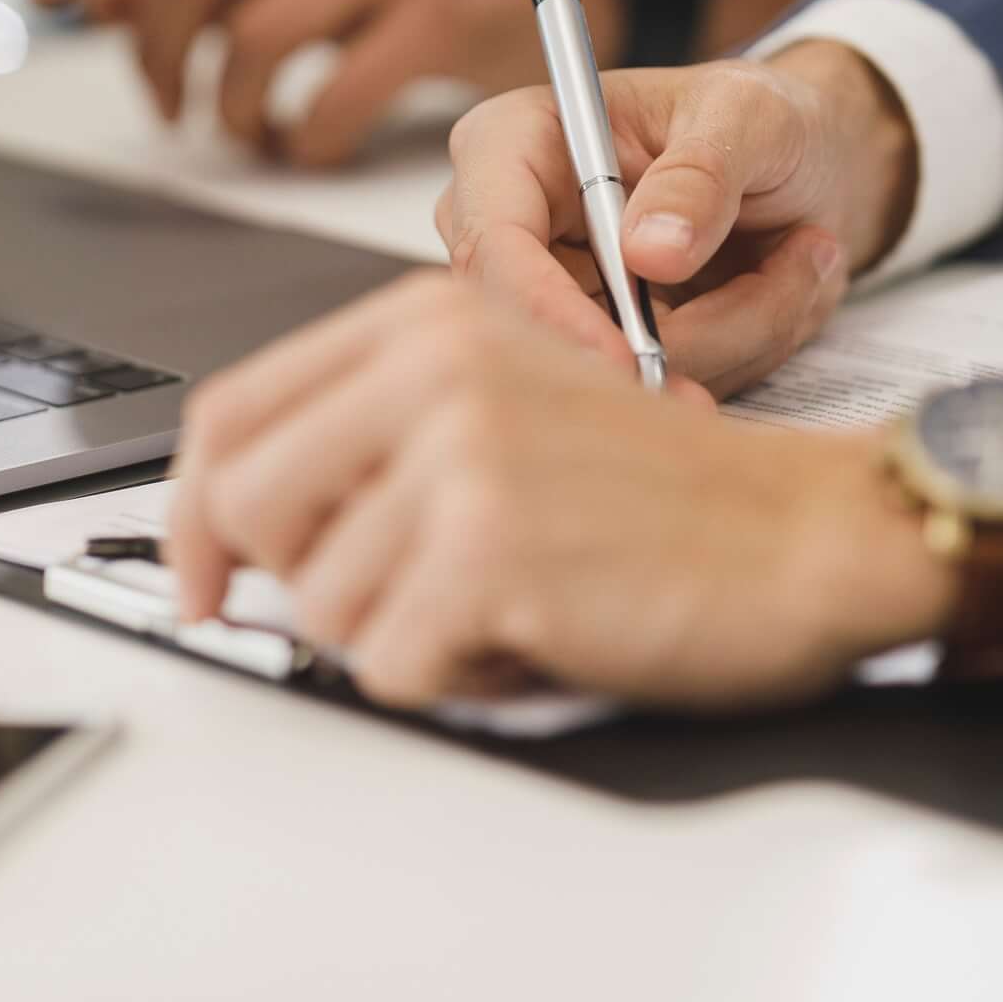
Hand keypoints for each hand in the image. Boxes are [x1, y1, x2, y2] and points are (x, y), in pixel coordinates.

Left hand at [164, 276, 954, 709]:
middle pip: (243, 508)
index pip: (231, 412)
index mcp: (427, 320)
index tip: (203, 574)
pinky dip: (460, 680)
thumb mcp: (514, 403)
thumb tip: (241, 523)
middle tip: (384, 609)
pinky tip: (536, 636)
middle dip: (296, 584)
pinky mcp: (489, 552)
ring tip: (509, 603)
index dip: (192, 511)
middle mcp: (432, 372)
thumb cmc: (678, 491)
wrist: (810, 530)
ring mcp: (458, 457)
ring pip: (321, 605)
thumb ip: (383, 430)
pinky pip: (393, 667)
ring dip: (408, 638)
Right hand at [433, 41, 914, 397]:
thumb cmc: (761, 117)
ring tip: (803, 251)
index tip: (630, 358)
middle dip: (664, 341)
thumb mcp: (748, 116)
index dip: (548, 312)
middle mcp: (519, 228)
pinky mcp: (611, 345)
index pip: (493, 246)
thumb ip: (700, 175)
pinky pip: (666, 383)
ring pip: (623, 368)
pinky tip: (781, 282)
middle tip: (771, 308)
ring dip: (736, 328)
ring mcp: (562, 295)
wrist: (814, 162)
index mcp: (514, 146)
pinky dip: (745, 344)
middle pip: (545, 330)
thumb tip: (648, 250)